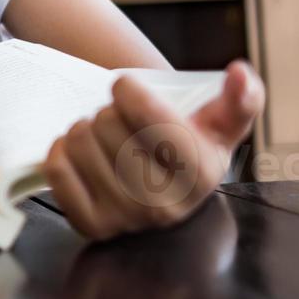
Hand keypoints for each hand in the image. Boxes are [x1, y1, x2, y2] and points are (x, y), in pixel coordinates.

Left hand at [42, 60, 264, 240]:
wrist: (168, 188)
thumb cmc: (193, 145)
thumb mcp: (224, 122)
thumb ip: (241, 97)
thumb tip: (238, 74)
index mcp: (199, 174)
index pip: (147, 115)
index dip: (128, 91)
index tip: (125, 87)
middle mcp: (164, 204)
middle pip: (106, 123)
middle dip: (109, 111)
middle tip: (120, 121)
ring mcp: (126, 218)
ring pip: (78, 142)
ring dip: (84, 128)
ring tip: (102, 136)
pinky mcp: (92, 224)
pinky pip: (57, 170)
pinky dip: (60, 150)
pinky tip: (79, 150)